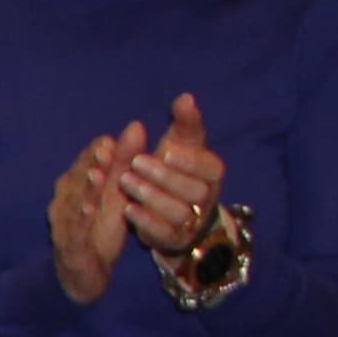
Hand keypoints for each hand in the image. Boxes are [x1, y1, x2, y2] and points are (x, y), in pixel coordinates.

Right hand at [51, 126, 140, 303]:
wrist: (86, 272)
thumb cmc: (99, 228)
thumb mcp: (117, 192)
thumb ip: (125, 162)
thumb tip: (136, 126)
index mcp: (78, 185)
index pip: (87, 162)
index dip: (97, 151)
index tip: (112, 138)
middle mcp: (66, 200)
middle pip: (78, 178)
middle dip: (91, 163)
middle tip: (106, 148)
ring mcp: (64, 223)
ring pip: (74, 202)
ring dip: (84, 188)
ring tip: (97, 175)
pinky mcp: (69, 245)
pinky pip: (74, 230)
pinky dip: (79, 219)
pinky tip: (89, 210)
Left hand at [116, 91, 227, 257]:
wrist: (169, 209)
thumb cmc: (176, 169)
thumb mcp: (181, 144)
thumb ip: (185, 123)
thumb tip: (186, 98)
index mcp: (212, 174)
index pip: (211, 168)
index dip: (191, 160)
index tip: (167, 150)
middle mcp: (207, 199)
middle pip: (193, 190)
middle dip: (164, 176)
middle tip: (135, 162)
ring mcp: (192, 221)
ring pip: (177, 211)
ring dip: (151, 196)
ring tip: (125, 181)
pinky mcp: (174, 239)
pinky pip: (164, 233)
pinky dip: (146, 222)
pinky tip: (127, 209)